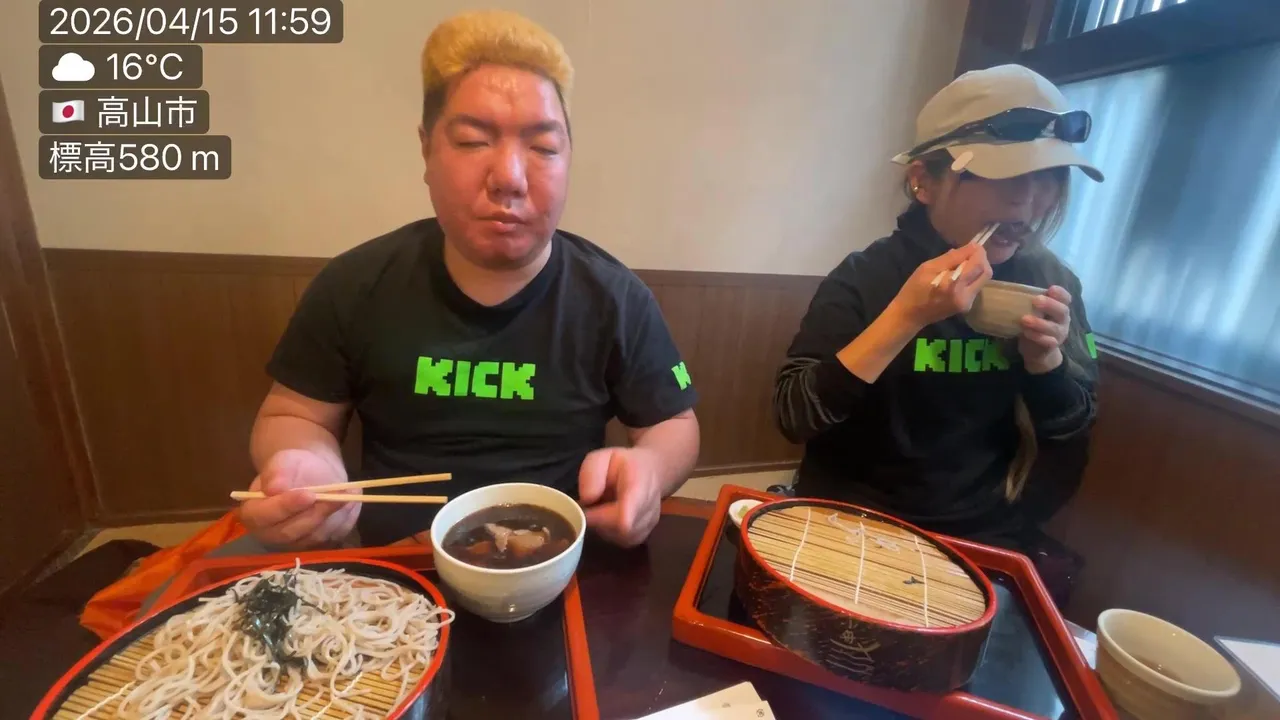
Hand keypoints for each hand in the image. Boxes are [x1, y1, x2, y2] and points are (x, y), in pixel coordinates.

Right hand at [239, 449, 358, 549]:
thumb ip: (276, 472)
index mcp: (253, 513)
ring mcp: (294, 544)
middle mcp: (270, 535)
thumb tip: (272, 488)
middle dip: (314, 513)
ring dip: (332, 516)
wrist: (314, 475)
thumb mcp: (284, 461)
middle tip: (336, 495)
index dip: (285, 507)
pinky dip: (344, 520)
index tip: (308, 495)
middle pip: (290, 532)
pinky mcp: (318, 546)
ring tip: (347, 494)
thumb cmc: (294, 468)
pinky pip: (332, 537)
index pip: (263, 517)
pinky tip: (349, 502)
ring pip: (314, 537)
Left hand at [577, 447, 662, 547]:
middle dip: (599, 521)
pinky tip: (609, 517)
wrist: (650, 471)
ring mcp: (649, 524)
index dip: (605, 520)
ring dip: (604, 527)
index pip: (627, 514)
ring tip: (602, 509)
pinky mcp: (644, 535)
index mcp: (638, 485)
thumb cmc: (622, 464)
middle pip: (621, 529)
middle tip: (591, 505)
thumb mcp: (602, 457)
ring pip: (620, 537)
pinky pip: (623, 541)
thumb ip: (592, 473)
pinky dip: (611, 532)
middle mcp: (648, 508)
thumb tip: (587, 499)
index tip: (588, 512)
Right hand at [889, 243, 992, 329]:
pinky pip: (976, 287)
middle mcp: (965, 295)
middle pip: (986, 273)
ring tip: (960, 265)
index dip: (979, 252)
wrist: (910, 315)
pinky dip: (971, 278)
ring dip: (976, 269)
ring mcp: (967, 303)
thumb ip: (951, 258)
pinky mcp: (966, 307)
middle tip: (969, 254)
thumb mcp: (928, 267)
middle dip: (981, 260)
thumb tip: (971, 247)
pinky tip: (958, 277)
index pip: (978, 264)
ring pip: (982, 280)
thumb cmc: (914, 289)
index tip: (972, 245)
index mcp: (954, 284)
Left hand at [1019, 285, 1071, 373]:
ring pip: (1054, 328)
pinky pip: (1048, 342)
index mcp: (1059, 309)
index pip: (1066, 298)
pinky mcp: (1051, 346)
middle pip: (1062, 311)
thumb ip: (1030, 303)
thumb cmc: (1034, 326)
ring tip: (1024, 320)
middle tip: (1036, 301)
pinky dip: (1037, 337)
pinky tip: (1026, 333)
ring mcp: (1059, 334)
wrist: (1037, 351)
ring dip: (1039, 323)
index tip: (1051, 289)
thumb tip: (1011, 290)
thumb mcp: (1034, 313)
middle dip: (1050, 305)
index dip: (1060, 293)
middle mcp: (1063, 321)